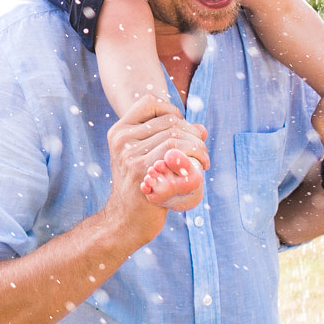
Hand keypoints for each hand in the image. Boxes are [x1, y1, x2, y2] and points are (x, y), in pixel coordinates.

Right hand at [105, 94, 207, 238]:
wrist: (125, 222)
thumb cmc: (142, 190)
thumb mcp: (146, 159)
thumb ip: (168, 140)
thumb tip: (201, 129)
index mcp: (119, 132)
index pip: (151, 102)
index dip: (174, 112)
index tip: (184, 132)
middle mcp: (122, 140)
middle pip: (170, 121)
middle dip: (194, 133)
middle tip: (202, 151)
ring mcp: (129, 155)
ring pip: (175, 136)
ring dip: (198, 146)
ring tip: (203, 160)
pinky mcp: (141, 171)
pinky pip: (174, 152)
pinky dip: (194, 156)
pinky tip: (201, 166)